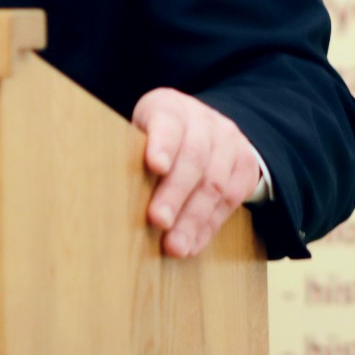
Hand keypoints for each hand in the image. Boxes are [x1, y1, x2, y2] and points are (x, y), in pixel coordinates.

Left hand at [132, 87, 260, 257]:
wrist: (201, 129)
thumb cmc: (157, 142)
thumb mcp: (140, 135)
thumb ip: (130, 156)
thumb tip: (109, 197)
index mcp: (170, 108)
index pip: (168, 122)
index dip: (163, 144)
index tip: (155, 166)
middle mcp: (204, 120)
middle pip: (194, 157)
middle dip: (175, 192)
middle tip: (159, 220)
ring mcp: (229, 140)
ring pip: (215, 181)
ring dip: (193, 218)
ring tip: (175, 246)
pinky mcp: (245, 163)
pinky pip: (232, 198)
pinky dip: (210, 225)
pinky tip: (193, 243)